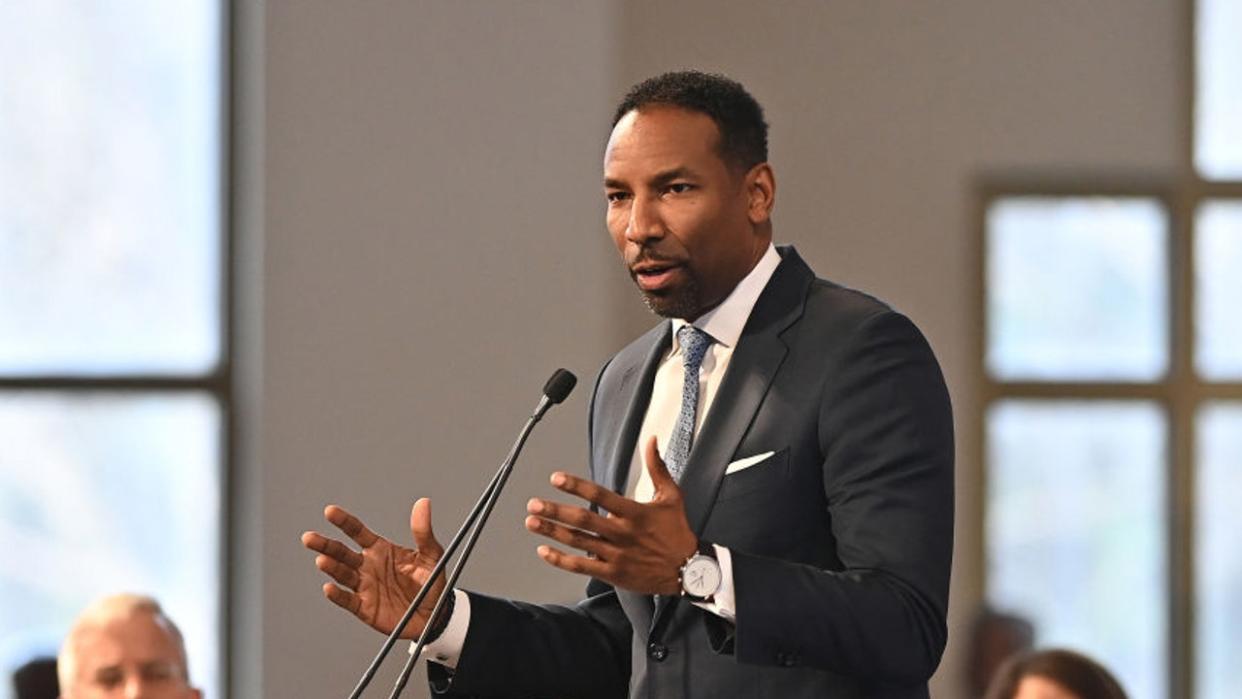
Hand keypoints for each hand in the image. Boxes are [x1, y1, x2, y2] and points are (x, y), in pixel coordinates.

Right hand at [301, 499, 445, 638]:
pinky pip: (348, 600)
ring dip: (331, 567)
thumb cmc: (430, 583)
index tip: (330, 512)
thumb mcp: (431, 554)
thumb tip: (423, 503)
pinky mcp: (365, 608)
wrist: (435, 615)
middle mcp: (367, 566)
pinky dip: (338, 595)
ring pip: (342, 574)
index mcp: (380, 549)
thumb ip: (423, 531)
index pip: (357, 532)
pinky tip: (329, 588)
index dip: (343, 521)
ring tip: (322, 560)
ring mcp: (364, 586)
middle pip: (341, 552)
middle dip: (325, 545)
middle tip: (310, 538)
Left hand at [525, 436, 697, 594]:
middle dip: (555, 511)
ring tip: (531, 522)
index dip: (576, 486)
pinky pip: (581, 566)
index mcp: (634, 512)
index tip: (556, 478)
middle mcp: (622, 533)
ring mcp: (616, 555)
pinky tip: (544, 550)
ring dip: (553, 531)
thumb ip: (657, 467)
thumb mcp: (672, 496)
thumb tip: (652, 440)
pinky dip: (561, 559)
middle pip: (583, 520)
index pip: (600, 495)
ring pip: (578, 542)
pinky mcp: (613, 573)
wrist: (689, 570)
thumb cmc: (677, 531)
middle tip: (533, 504)